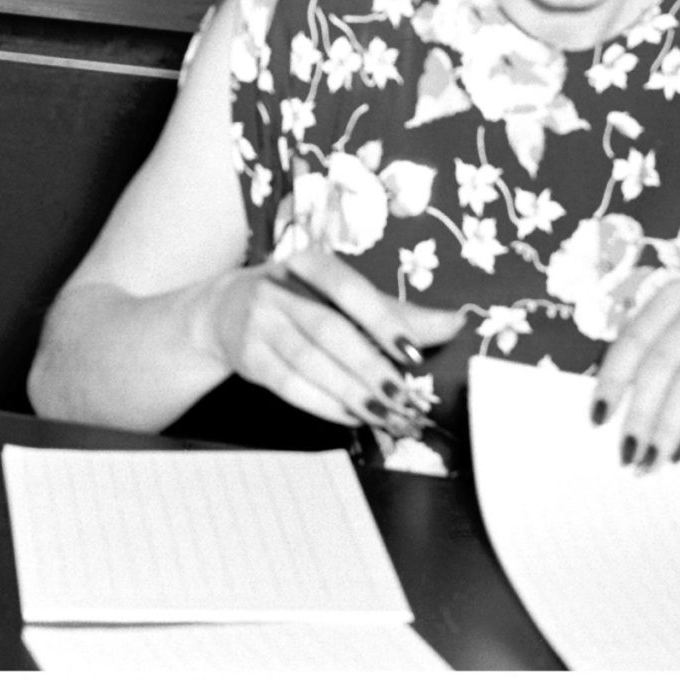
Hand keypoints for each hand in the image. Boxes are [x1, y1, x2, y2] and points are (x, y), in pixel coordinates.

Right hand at [207, 251, 466, 432]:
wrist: (224, 310)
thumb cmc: (298, 300)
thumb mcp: (342, 297)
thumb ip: (397, 313)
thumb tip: (455, 322)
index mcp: (309, 263)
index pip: (347, 288)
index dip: (380, 320)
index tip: (413, 353)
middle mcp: (278, 287)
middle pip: (328, 330)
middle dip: (369, 368)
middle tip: (404, 398)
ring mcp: (258, 322)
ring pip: (308, 361)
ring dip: (351, 392)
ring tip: (386, 414)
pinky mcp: (248, 356)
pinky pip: (289, 384)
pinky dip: (324, 404)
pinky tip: (352, 416)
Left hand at [593, 279, 679, 471]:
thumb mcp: (677, 367)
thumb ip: (645, 376)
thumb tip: (601, 416)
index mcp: (672, 297)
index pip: (633, 340)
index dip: (612, 381)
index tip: (597, 420)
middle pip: (659, 362)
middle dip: (640, 414)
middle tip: (629, 455)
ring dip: (667, 427)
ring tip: (654, 461)